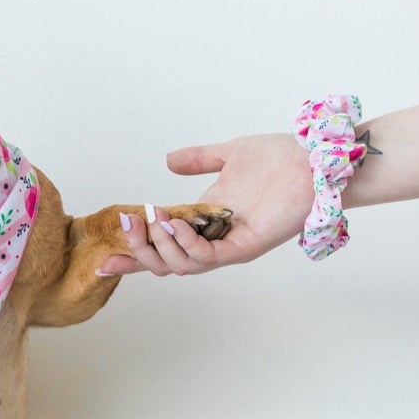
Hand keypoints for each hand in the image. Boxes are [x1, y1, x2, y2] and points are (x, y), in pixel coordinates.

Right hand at [98, 134, 313, 275]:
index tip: (103, 260)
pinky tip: (175, 224)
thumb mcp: (228, 154)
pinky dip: (188, 244)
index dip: (133, 255)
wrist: (315, 158)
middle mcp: (215, 240)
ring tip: (149, 220)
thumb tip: (168, 160)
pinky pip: (211, 256)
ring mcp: (231, 246)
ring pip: (183, 265)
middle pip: (166, 264)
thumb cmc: (279, 158)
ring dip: (160, 245)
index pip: (162, 246)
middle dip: (140, 250)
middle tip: (127, 224)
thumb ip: (198, 159)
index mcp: (205, 222)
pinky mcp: (248, 245)